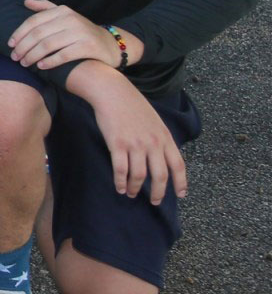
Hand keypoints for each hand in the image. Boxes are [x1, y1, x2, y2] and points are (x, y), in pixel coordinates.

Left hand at [10, 0, 130, 69]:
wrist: (112, 45)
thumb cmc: (82, 32)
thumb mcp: (65, 16)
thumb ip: (46, 8)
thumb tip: (26, 1)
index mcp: (62, 11)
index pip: (34, 21)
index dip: (19, 33)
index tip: (10, 45)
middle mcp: (71, 19)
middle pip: (38, 34)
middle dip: (23, 47)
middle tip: (14, 58)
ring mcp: (81, 32)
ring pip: (48, 45)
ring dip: (32, 56)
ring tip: (25, 63)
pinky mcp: (89, 47)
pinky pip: (64, 55)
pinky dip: (50, 61)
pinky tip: (41, 67)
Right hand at [77, 67, 186, 203]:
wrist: (112, 92)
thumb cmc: (132, 105)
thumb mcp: (154, 121)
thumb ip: (160, 139)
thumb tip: (162, 158)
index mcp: (164, 137)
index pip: (178, 165)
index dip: (181, 182)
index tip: (181, 195)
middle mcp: (153, 143)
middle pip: (160, 175)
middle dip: (159, 192)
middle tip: (155, 201)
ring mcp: (135, 144)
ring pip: (139, 175)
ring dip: (136, 188)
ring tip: (131, 193)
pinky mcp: (117, 144)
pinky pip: (120, 169)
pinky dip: (120, 181)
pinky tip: (120, 187)